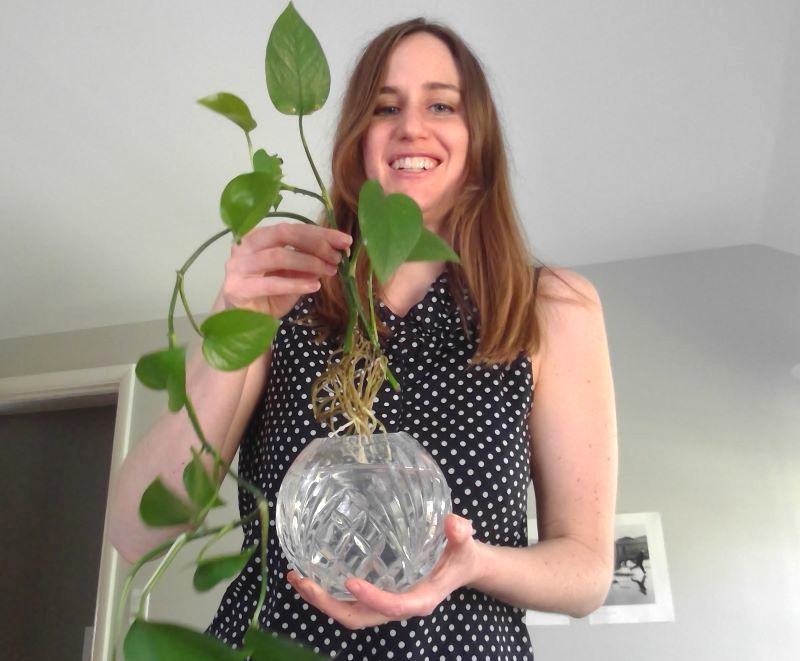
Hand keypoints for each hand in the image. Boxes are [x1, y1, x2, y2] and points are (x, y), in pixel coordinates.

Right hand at [222, 222, 351, 317]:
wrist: (245, 321)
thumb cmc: (270, 293)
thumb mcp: (294, 275)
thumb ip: (309, 263)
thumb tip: (336, 253)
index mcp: (260, 236)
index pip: (293, 228)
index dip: (320, 233)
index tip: (345, 241)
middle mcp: (246, 245)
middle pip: (284, 234)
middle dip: (316, 243)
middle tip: (337, 256)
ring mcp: (238, 265)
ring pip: (278, 256)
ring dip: (308, 262)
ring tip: (329, 270)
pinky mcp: (237, 288)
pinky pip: (271, 284)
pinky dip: (295, 284)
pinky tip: (314, 286)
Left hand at [286, 513, 480, 629]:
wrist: (461, 566)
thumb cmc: (461, 555)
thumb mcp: (464, 543)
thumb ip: (460, 533)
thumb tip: (451, 521)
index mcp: (420, 599)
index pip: (392, 607)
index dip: (371, 598)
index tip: (349, 582)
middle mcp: (398, 606)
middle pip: (359, 617)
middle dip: (329, 604)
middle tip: (304, 582)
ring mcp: (385, 602)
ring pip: (349, 612)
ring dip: (321, 599)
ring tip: (297, 577)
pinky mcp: (377, 593)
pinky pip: (349, 600)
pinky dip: (327, 589)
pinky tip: (311, 570)